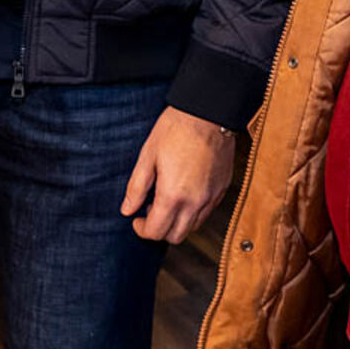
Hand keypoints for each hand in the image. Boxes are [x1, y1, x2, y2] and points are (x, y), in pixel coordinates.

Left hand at [120, 106, 235, 243]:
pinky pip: (207, 212)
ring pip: (193, 227)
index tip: (136, 218)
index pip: (156, 232)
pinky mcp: (222, 188)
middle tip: (151, 210)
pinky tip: (186, 191)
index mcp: (173, 195)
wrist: (208, 112)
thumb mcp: (148, 156)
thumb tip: (127, 210)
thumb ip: (136, 187)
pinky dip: (194, 211)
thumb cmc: (176, 129)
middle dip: (160, 230)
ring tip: (169, 199)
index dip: (141, 229)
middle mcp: (195, 202)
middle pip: (176, 236)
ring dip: (178, 222)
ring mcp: (212, 197)